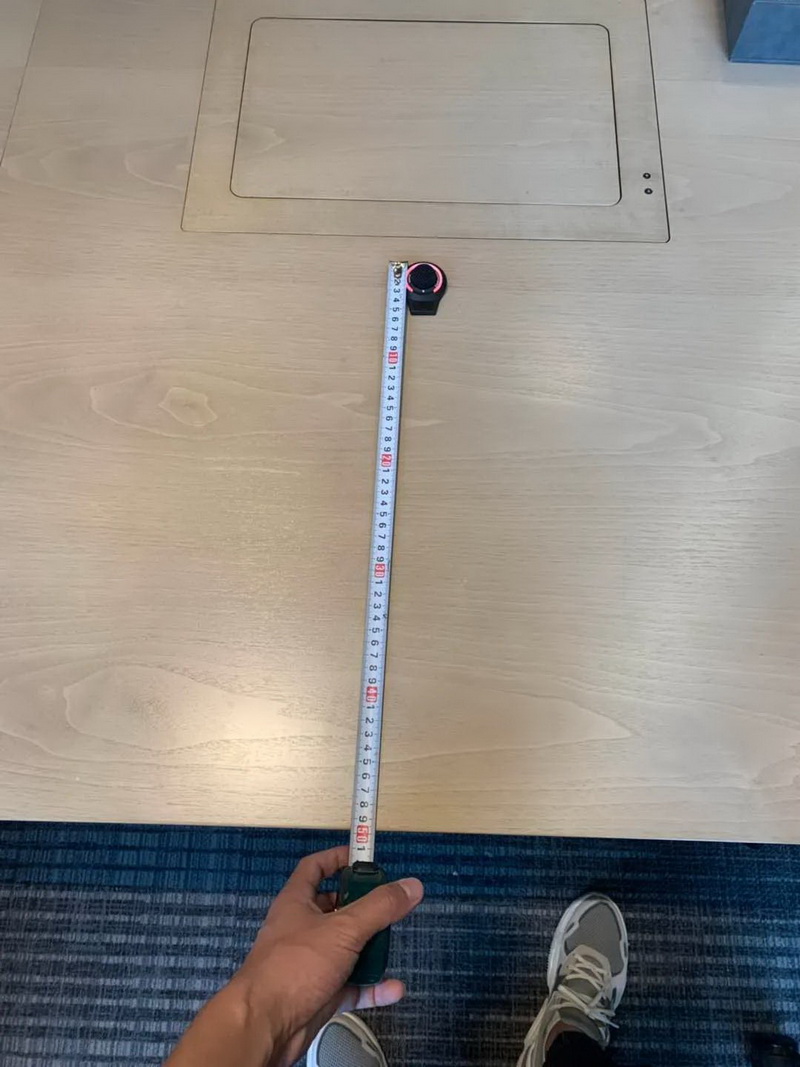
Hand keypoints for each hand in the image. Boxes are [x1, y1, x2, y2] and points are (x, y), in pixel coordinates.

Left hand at [165, 846, 423, 1066]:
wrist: (265, 1026)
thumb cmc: (297, 965)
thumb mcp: (343, 928)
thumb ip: (379, 907)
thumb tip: (412, 885)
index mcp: (296, 902)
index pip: (314, 868)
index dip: (337, 858)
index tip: (365, 859)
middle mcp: (301, 929)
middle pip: (336, 909)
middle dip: (363, 908)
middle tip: (389, 907)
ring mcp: (310, 964)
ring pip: (345, 949)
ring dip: (370, 950)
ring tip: (392, 946)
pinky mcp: (318, 994)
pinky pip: (350, 985)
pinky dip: (371, 987)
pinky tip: (393, 988)